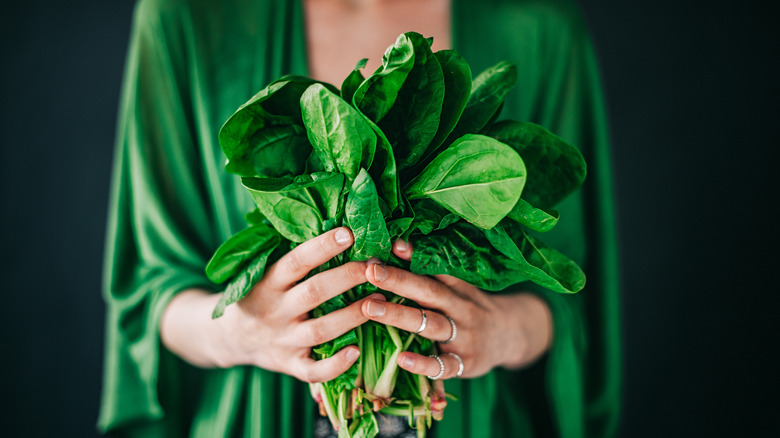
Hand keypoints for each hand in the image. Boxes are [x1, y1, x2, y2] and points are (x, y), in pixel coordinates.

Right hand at [162, 227, 381, 383]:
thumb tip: (336, 219)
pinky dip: (335, 364)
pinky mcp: (289, 365)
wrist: (229, 337)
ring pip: (321, 330)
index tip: (349, 232)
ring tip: (381, 301)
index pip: (296, 261)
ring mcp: (283, 340)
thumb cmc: (260, 295)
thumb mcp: (266, 272)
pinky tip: (357, 351)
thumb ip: (296, 257)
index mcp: (268, 282)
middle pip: (314, 292)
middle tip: (376, 265)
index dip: (322, 246)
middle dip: (347, 277)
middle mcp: (275, 310)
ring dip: (353, 316)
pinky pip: (313, 371)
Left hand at [360, 240, 552, 379]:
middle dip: (399, 281)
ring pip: (431, 325)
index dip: (413, 256)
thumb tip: (396, 244)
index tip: (389, 245)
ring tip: (370, 308)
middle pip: (429, 292)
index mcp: (457, 287)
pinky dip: (423, 363)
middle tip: (370, 271)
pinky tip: (401, 359)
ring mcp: (464, 337)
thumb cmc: (470, 307)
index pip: (434, 269)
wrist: (511, 336)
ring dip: (400, 316)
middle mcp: (461, 308)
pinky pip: (443, 365)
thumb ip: (429, 270)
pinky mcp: (465, 364)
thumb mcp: (457, 287)